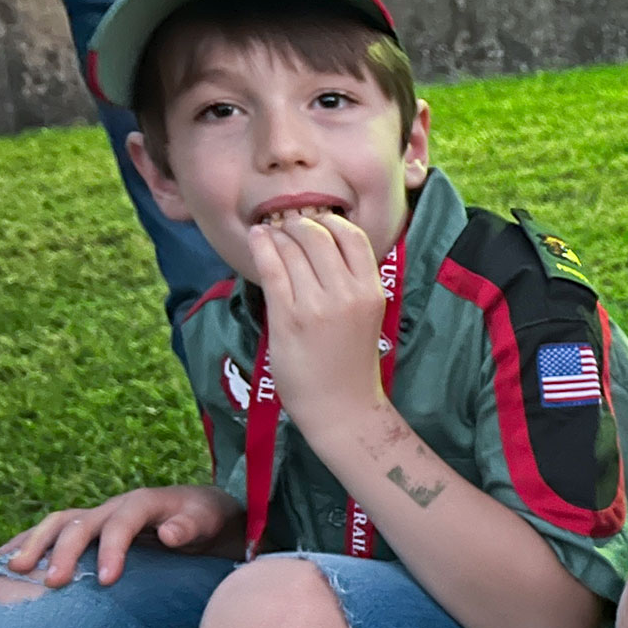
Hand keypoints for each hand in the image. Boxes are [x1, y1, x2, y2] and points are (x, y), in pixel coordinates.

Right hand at [0, 485, 243, 586]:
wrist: (201, 509)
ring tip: (15, 568)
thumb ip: (190, 526)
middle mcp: (115, 506)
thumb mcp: (206, 520)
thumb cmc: (205, 517)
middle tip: (54, 583)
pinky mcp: (92, 527)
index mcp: (143, 503)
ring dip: (36, 543)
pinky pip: (55, 530)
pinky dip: (30, 541)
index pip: (122, 522)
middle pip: (81, 523)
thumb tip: (170, 534)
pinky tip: (6, 559)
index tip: (105, 579)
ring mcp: (99, 515)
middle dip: (65, 552)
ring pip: (60, 523)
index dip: (112, 549)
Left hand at [245, 212, 389, 428]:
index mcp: (371, 290)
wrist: (341, 406)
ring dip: (276, 233)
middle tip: (285, 226)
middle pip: (319, 235)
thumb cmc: (351, 361)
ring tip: (268, 232)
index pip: (353, 236)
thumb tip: (317, 240)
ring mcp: (316, 305)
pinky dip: (261, 247)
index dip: (330, 221)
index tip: (315, 224)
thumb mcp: (365, 314)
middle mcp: (347, 293)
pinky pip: (271, 269)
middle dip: (297, 224)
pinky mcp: (288, 317)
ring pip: (292, 248)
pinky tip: (256, 239)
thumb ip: (349, 280)